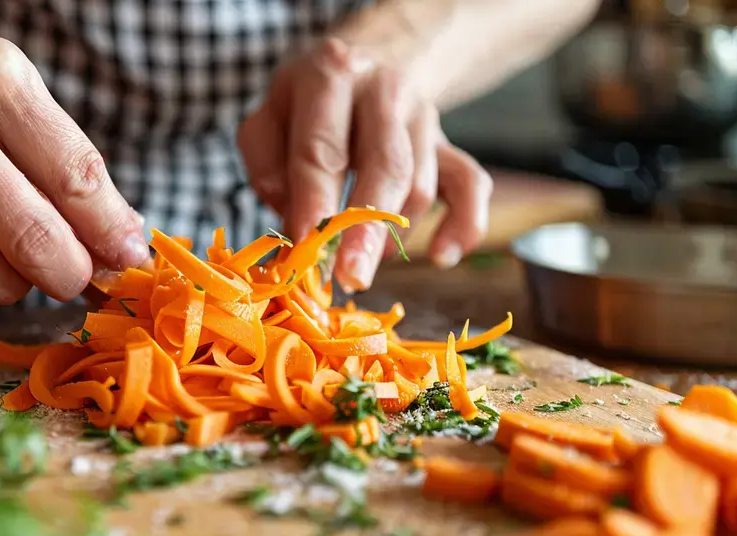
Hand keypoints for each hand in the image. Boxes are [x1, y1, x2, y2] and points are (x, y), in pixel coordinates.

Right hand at [0, 4, 148, 302]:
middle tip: (83, 277)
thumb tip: (122, 240)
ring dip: (22, 285)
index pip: (75, 177)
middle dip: (72, 274)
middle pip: (33, 236)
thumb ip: (63, 160)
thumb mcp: (11, 90)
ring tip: (30, 266)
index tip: (132, 258)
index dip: (112, 232)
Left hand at [237, 35, 491, 291]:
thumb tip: (292, 215)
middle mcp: (384, 89)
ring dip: (391, 231)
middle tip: (352, 278)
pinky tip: (441, 255)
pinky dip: (464, 224)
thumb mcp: (270, 114)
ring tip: (361, 255)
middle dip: (368, 229)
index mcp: (330, 75)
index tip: (306, 249)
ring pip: (420, 185)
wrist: (375, 56)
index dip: (314, 203)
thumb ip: (265, 161)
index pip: (321, 149)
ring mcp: (423, 116)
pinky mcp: (449, 142)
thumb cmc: (309, 104)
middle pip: (386, 167)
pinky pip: (472, 186)